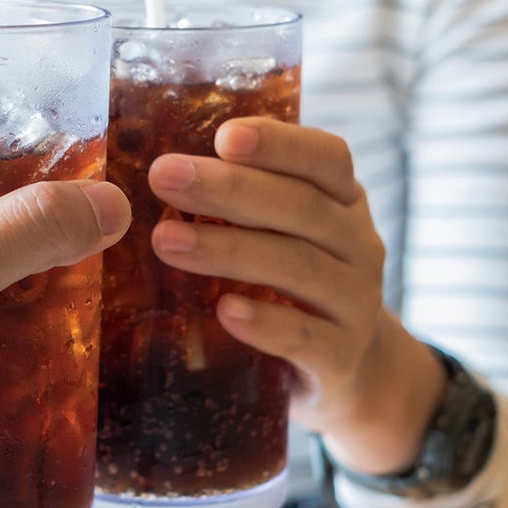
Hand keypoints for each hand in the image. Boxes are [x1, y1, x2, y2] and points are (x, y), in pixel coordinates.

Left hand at [146, 117, 443, 474]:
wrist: (347, 371)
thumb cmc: (292, 284)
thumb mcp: (280, 233)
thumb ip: (238, 199)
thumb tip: (149, 171)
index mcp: (342, 200)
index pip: (325, 158)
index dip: (279, 144)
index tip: (223, 136)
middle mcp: (358, 244)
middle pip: (301, 208)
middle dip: (229, 190)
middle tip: (164, 177)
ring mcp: (356, 302)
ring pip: (299, 267)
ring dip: (229, 250)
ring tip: (166, 241)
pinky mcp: (342, 357)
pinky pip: (305, 337)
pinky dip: (265, 323)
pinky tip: (223, 310)